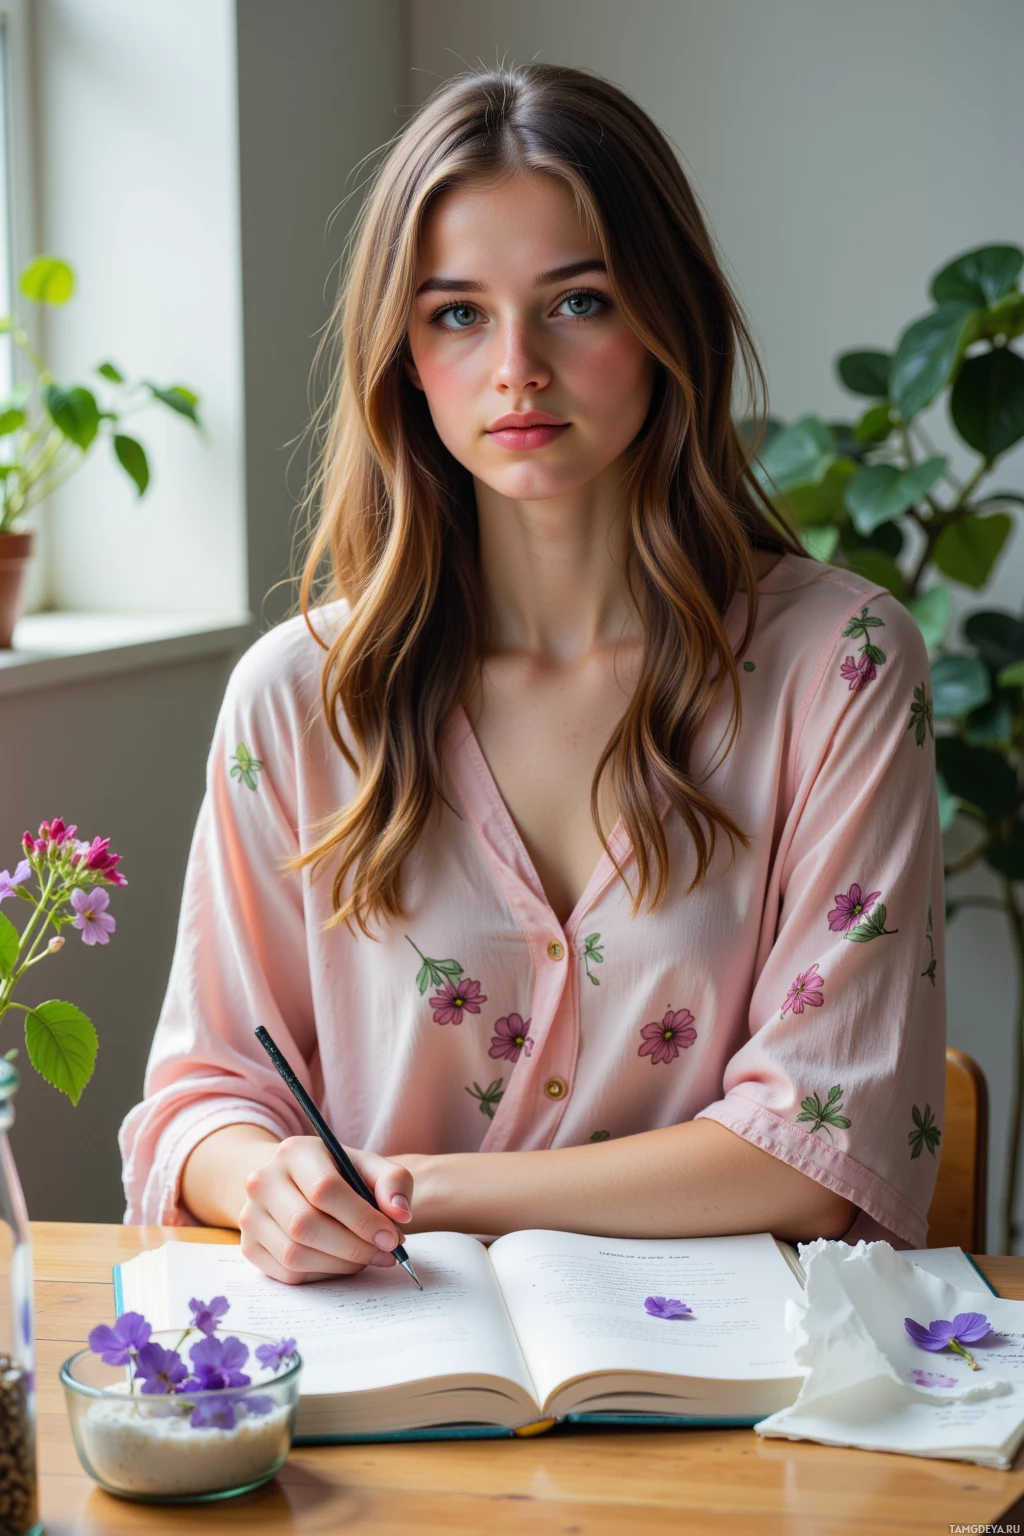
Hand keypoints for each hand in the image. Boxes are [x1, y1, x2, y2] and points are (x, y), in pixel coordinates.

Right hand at [239, 1136, 413, 1284]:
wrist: (291, 1182)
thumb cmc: (337, 1174)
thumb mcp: (368, 1166)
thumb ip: (393, 1182)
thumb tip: (400, 1214)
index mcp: (294, 1152)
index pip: (325, 1189)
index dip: (361, 1218)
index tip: (391, 1237)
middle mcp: (263, 1181)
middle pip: (305, 1225)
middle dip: (353, 1246)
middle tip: (385, 1253)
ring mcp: (250, 1215)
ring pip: (295, 1254)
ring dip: (340, 1264)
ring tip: (366, 1257)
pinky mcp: (249, 1246)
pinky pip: (287, 1274)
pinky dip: (322, 1274)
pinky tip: (340, 1261)